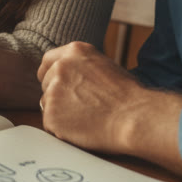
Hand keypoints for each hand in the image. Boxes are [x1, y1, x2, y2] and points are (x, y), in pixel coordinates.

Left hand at [37, 42, 181, 172]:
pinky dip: (62, 129)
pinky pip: (51, 124)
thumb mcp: (105, 66)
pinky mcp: (51, 115)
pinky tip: (82, 129)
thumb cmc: (128, 96)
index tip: (59, 85)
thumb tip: (70, 76)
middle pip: (46, 83)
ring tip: (86, 118)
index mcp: (74, 52)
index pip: (48, 61)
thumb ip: (82, 67)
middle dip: (58, 94)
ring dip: (60, 112)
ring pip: (47, 103)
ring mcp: (53, 91)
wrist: (134, 118)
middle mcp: (60, 67)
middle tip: (80, 107)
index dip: (52, 74)